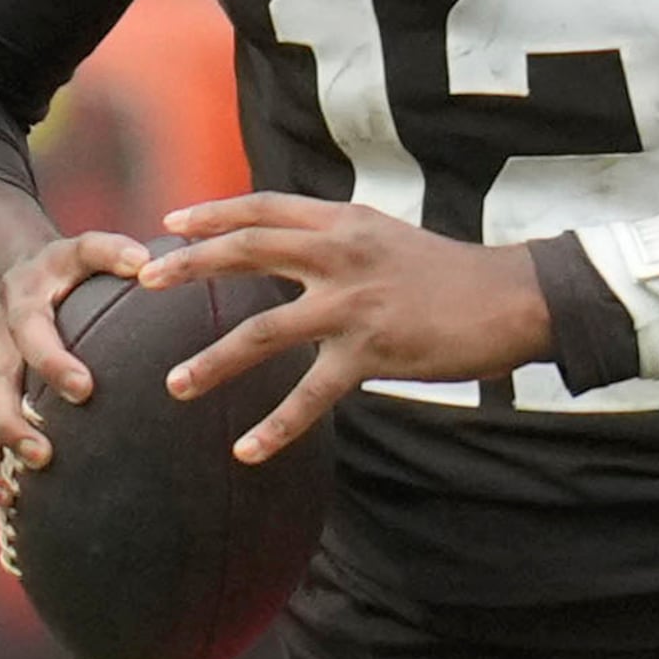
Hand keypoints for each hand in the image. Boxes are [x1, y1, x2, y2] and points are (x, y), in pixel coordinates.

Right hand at [0, 231, 152, 508]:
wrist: (4, 275)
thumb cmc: (63, 270)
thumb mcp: (80, 250)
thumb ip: (111, 252)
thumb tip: (148, 263)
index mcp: (24, 301)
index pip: (35, 329)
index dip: (53, 359)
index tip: (84, 390)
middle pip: (0, 379)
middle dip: (19, 417)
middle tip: (47, 452)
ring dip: (0, 447)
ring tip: (24, 482)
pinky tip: (6, 498)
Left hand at [147, 196, 552, 463]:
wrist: (516, 298)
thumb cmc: (458, 275)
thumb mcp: (393, 240)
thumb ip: (343, 243)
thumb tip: (297, 250)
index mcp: (348, 223)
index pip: (266, 207)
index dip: (214, 213)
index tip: (170, 223)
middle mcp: (343, 254)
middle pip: (248, 250)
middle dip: (190, 265)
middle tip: (142, 281)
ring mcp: (354, 304)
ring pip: (263, 330)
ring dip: (213, 360)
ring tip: (173, 384)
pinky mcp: (372, 352)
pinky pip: (310, 395)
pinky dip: (276, 426)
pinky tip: (246, 450)